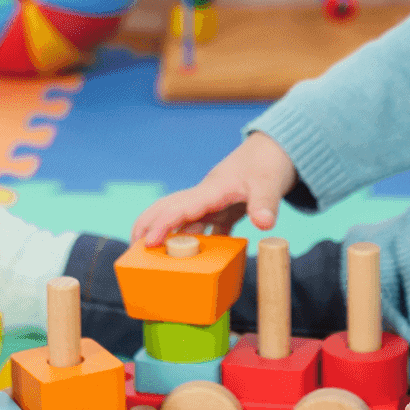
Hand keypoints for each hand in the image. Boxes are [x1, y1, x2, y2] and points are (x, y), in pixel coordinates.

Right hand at [130, 131, 296, 246]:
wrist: (276, 148)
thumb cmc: (269, 162)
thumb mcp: (271, 183)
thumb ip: (265, 203)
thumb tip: (264, 225)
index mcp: (212, 190)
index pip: (180, 208)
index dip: (162, 225)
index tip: (148, 243)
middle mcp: (207, 196)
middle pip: (169, 209)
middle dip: (148, 226)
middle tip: (133, 250)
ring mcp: (214, 202)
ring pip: (185, 221)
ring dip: (170, 238)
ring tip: (156, 260)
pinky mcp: (226, 208)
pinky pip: (207, 227)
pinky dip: (200, 243)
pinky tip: (199, 261)